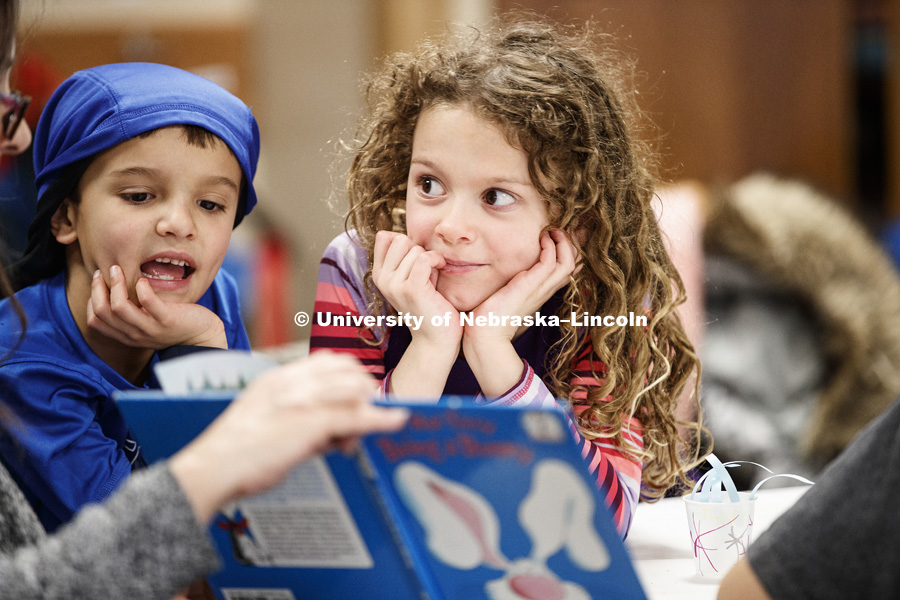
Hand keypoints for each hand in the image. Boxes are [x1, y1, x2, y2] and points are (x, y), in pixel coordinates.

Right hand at [86, 265, 226, 348]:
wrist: (202, 335)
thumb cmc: (174, 323)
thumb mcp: (146, 321)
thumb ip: (131, 312)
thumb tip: (114, 287)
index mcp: (126, 335)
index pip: (95, 321)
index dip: (92, 299)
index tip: (98, 281)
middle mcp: (134, 334)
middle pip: (102, 312)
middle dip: (98, 288)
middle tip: (106, 270)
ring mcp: (150, 328)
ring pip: (119, 307)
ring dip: (116, 285)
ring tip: (119, 269)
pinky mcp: (167, 320)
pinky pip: (147, 303)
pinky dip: (141, 288)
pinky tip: (144, 280)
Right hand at [169, 351, 409, 522]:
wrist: (212, 468)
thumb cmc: (234, 452)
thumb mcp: (264, 420)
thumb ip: (297, 417)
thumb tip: (330, 433)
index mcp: (277, 378)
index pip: (326, 361)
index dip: (350, 374)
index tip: (360, 391)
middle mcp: (292, 382)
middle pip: (346, 370)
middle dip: (363, 388)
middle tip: (365, 412)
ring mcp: (304, 400)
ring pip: (355, 392)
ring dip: (367, 409)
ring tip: (359, 434)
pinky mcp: (312, 423)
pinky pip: (358, 416)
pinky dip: (382, 418)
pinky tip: (397, 420)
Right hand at [372, 231, 461, 346]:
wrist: (436, 338)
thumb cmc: (430, 304)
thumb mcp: (411, 276)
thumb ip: (403, 255)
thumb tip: (390, 232)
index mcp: (379, 275)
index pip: (385, 237)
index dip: (407, 243)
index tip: (417, 259)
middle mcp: (382, 280)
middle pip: (400, 239)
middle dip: (419, 249)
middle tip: (428, 269)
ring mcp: (394, 285)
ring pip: (415, 249)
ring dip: (431, 259)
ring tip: (434, 278)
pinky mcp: (411, 289)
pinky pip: (424, 258)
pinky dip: (436, 260)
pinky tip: (441, 269)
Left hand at [465, 229, 576, 342]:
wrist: (486, 334)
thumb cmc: (493, 318)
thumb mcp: (509, 296)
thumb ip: (515, 285)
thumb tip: (510, 276)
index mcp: (542, 292)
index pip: (567, 271)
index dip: (569, 253)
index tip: (559, 238)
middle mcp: (545, 290)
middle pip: (574, 265)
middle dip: (571, 244)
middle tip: (558, 230)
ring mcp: (540, 289)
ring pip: (568, 263)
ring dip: (564, 242)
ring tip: (553, 230)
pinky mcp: (530, 286)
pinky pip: (549, 262)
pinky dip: (549, 247)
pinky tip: (542, 238)